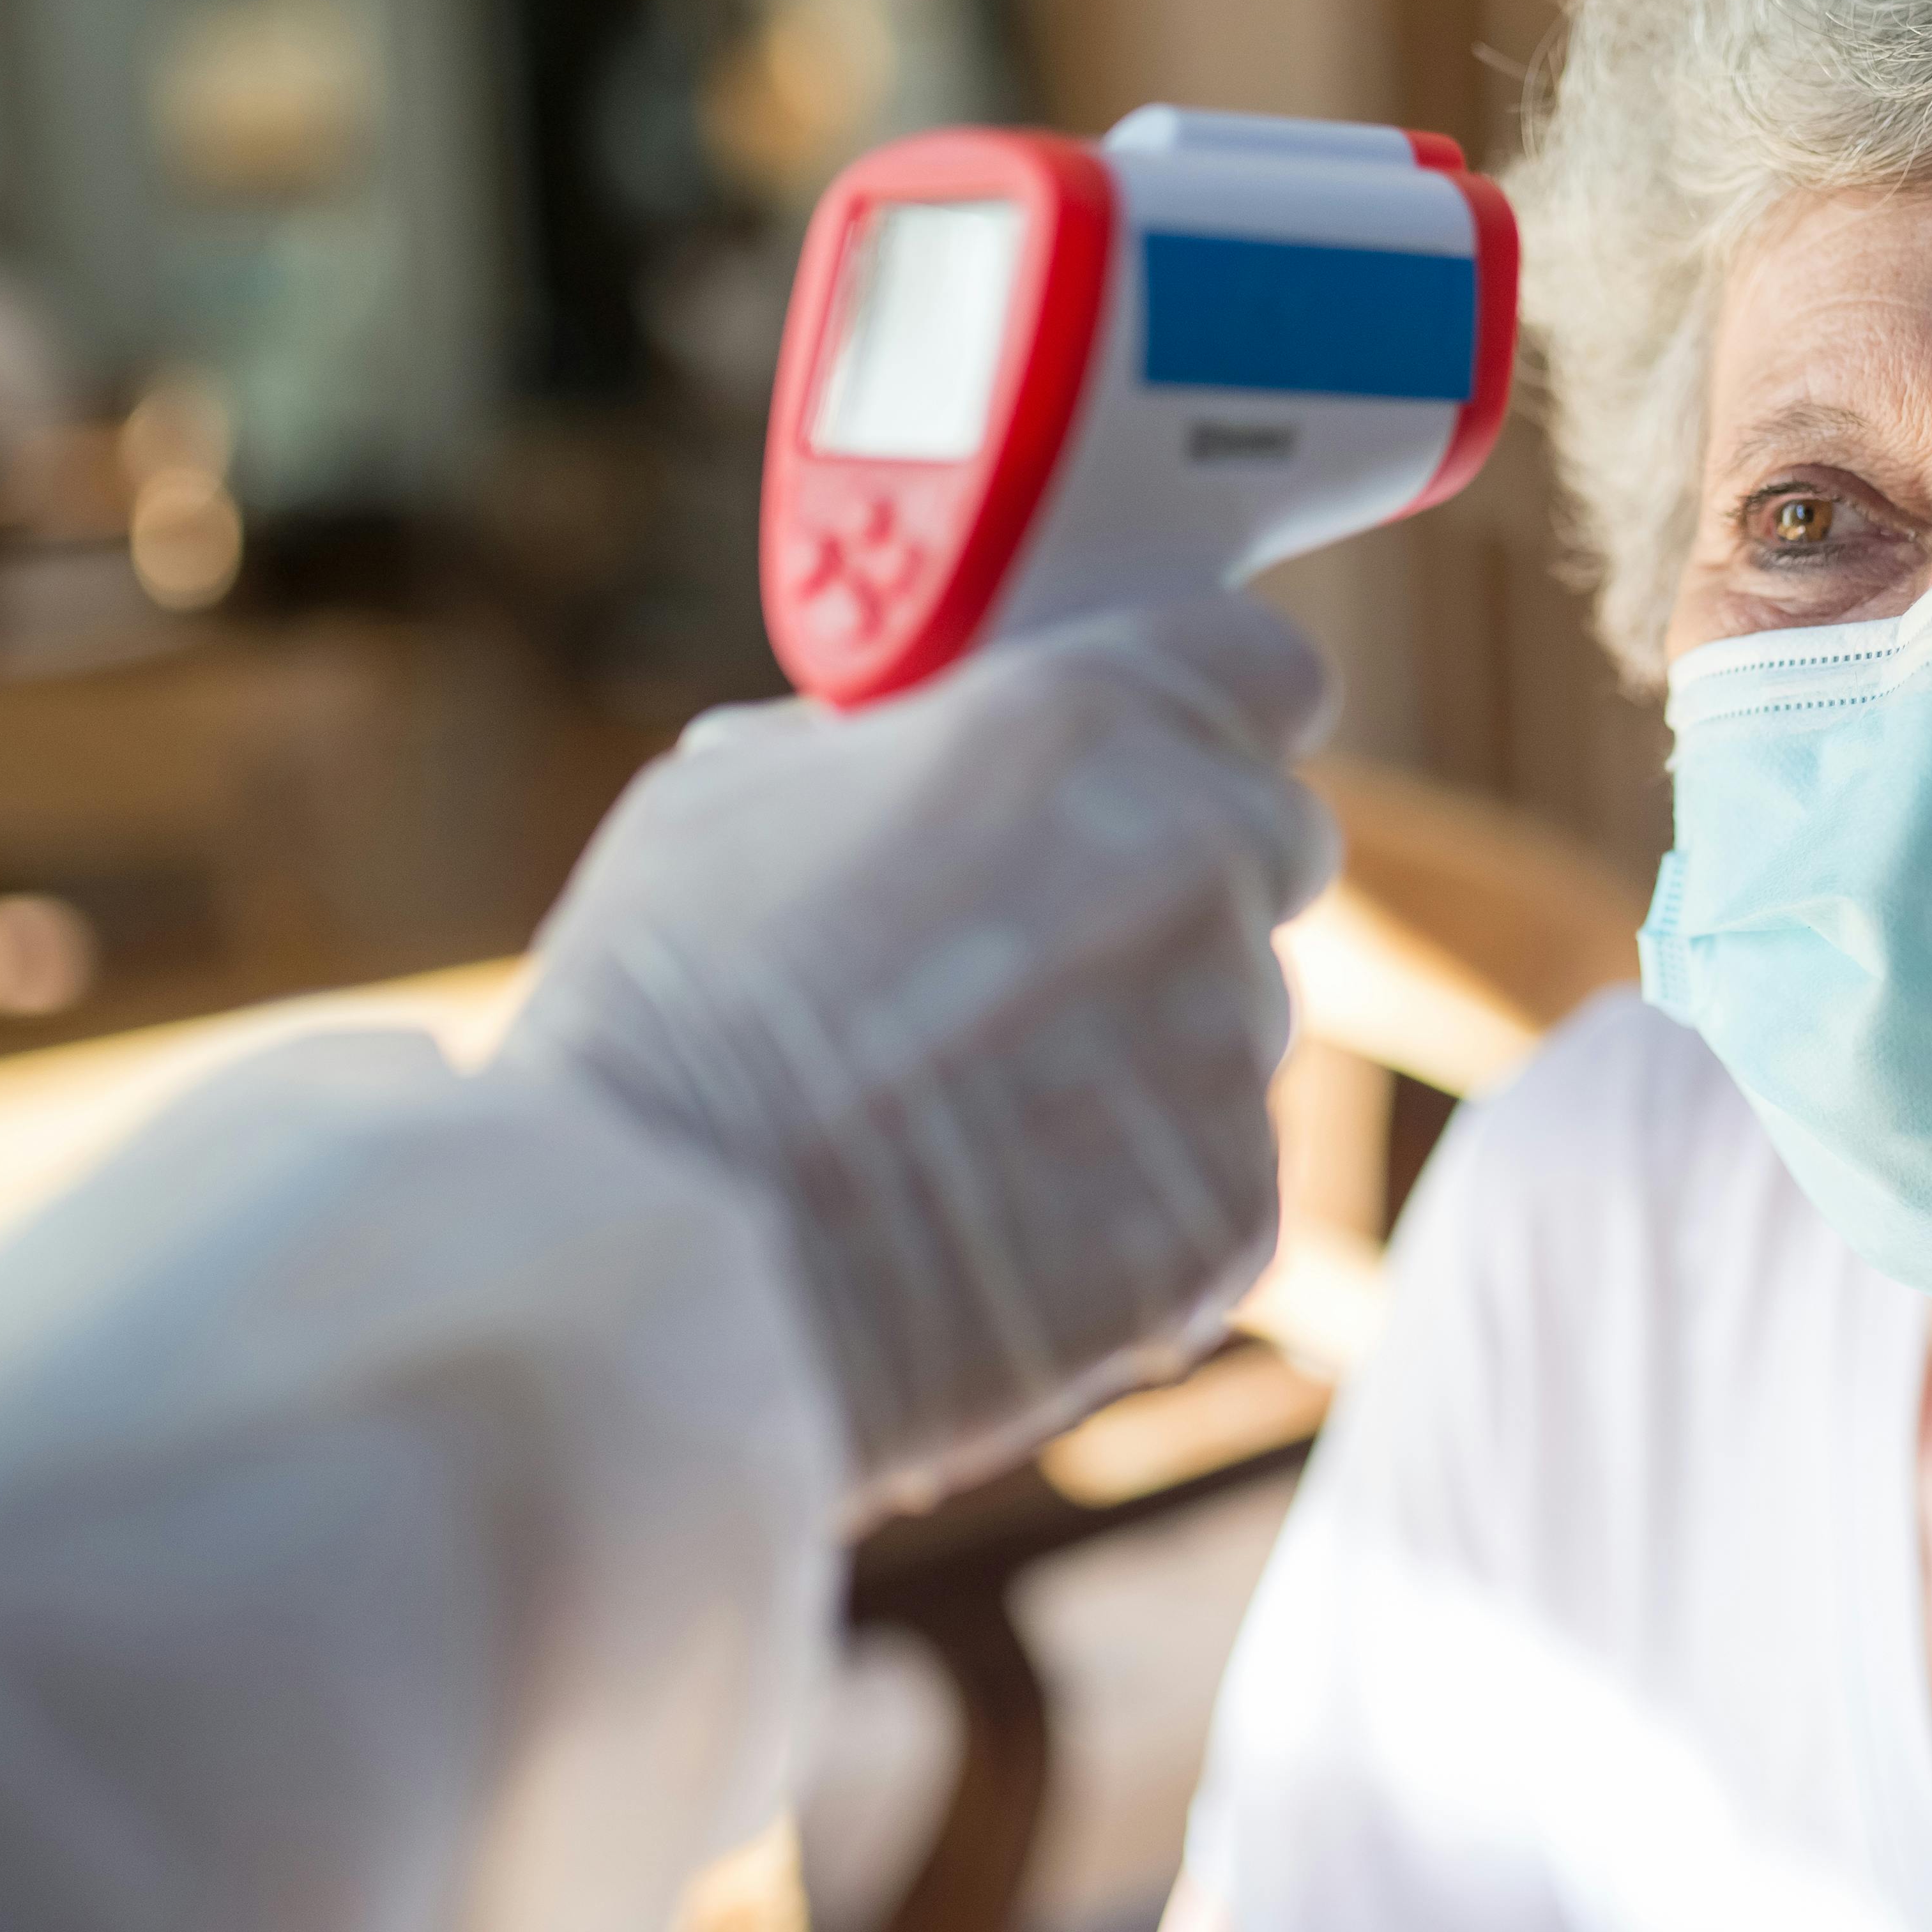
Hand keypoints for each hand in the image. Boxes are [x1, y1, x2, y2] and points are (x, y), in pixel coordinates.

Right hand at [494, 596, 1337, 1508]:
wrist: (658, 1262)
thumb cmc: (663, 1016)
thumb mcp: (731, 797)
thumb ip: (887, 756)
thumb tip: (921, 758)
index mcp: (1084, 720)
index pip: (1265, 669)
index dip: (1219, 717)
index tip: (1174, 759)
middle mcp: (1193, 858)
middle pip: (1272, 847)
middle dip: (1184, 889)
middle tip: (1041, 964)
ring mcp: (1226, 1040)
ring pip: (1239, 1024)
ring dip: (1151, 1055)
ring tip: (976, 1124)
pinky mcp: (1230, 1205)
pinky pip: (1215, 1181)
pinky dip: (1135, 1205)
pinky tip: (1001, 1230)